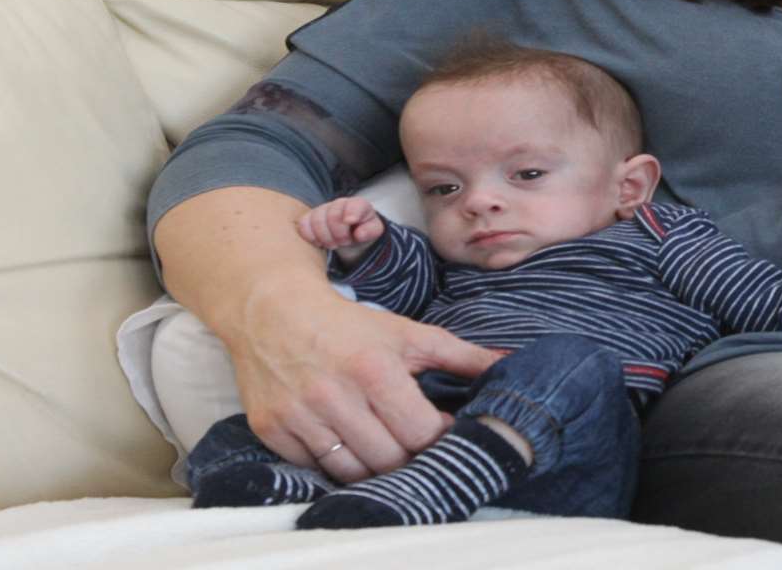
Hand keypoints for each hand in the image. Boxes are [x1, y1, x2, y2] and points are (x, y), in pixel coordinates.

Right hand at [229, 280, 500, 481]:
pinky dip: (333, 462)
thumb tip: (510, 363)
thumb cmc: (348, 324)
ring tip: (381, 443)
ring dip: (373, 466)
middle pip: (389, 460)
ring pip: (352, 471)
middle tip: (412, 440)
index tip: (439, 426)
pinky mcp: (271, 429)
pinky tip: (344, 440)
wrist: (272, 310)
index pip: (420, 433)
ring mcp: (298, 414)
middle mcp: (332, 394)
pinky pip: (313, 468)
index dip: (437, 436)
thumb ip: (462, 355)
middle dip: (409, 455)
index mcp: (373, 368)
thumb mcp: (408, 333)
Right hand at [296, 196, 385, 250]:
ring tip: (333, 244)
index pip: (354, 205)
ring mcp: (323, 209)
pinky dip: (310, 236)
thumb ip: (371, 230)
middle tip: (345, 242)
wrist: (351, 234)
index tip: (349, 222)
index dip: (351, 213)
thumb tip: (359, 234)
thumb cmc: (363, 230)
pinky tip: (319, 243)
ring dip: (325, 237)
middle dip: (339, 235)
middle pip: (333, 216)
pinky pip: (303, 224)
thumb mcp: (374, 231)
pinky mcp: (309, 217)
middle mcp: (339, 203)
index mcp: (358, 205)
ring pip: (316, 220)